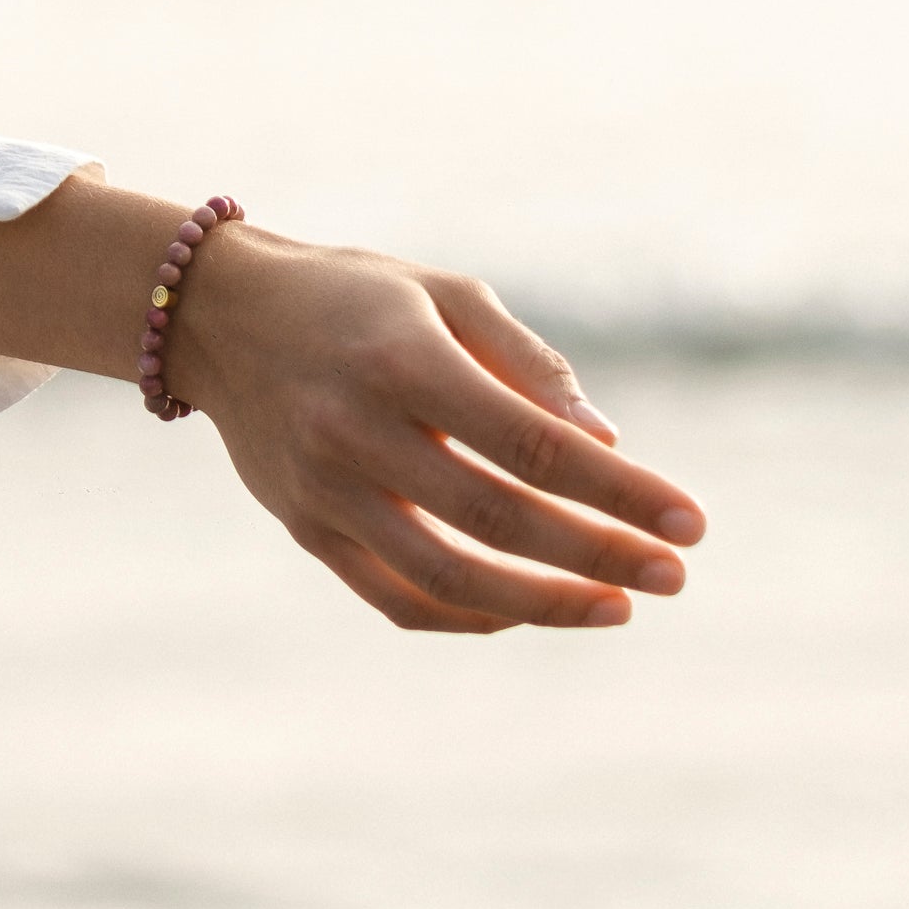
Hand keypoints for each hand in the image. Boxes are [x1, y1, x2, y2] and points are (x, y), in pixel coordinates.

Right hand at [163, 227, 706, 631]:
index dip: (619, 491)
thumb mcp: (444, 293)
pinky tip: (527, 609)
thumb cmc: (356, 298)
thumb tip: (609, 446)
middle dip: (598, 553)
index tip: (690, 521)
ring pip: (447, 575)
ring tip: (617, 607)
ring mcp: (323, 487)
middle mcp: (355, 427)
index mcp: (402, 357)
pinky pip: (396, 599)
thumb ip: (529, 364)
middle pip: (498, 517)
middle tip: (675, 574)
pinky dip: (470, 615)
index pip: (532, 442)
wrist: (218, 316)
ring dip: (544, 603)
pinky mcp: (305, 527)